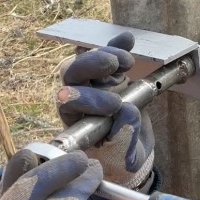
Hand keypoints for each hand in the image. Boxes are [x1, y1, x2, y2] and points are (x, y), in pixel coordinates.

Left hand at [57, 32, 153, 189]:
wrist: (132, 151)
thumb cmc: (121, 161)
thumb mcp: (124, 160)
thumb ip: (123, 142)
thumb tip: (126, 112)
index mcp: (74, 121)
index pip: (68, 103)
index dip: (84, 99)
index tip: (113, 105)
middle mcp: (80, 98)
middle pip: (72, 73)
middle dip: (89, 66)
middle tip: (112, 66)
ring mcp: (94, 84)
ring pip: (89, 59)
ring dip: (106, 54)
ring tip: (128, 61)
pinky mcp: (110, 75)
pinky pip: (109, 54)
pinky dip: (117, 45)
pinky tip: (128, 39)